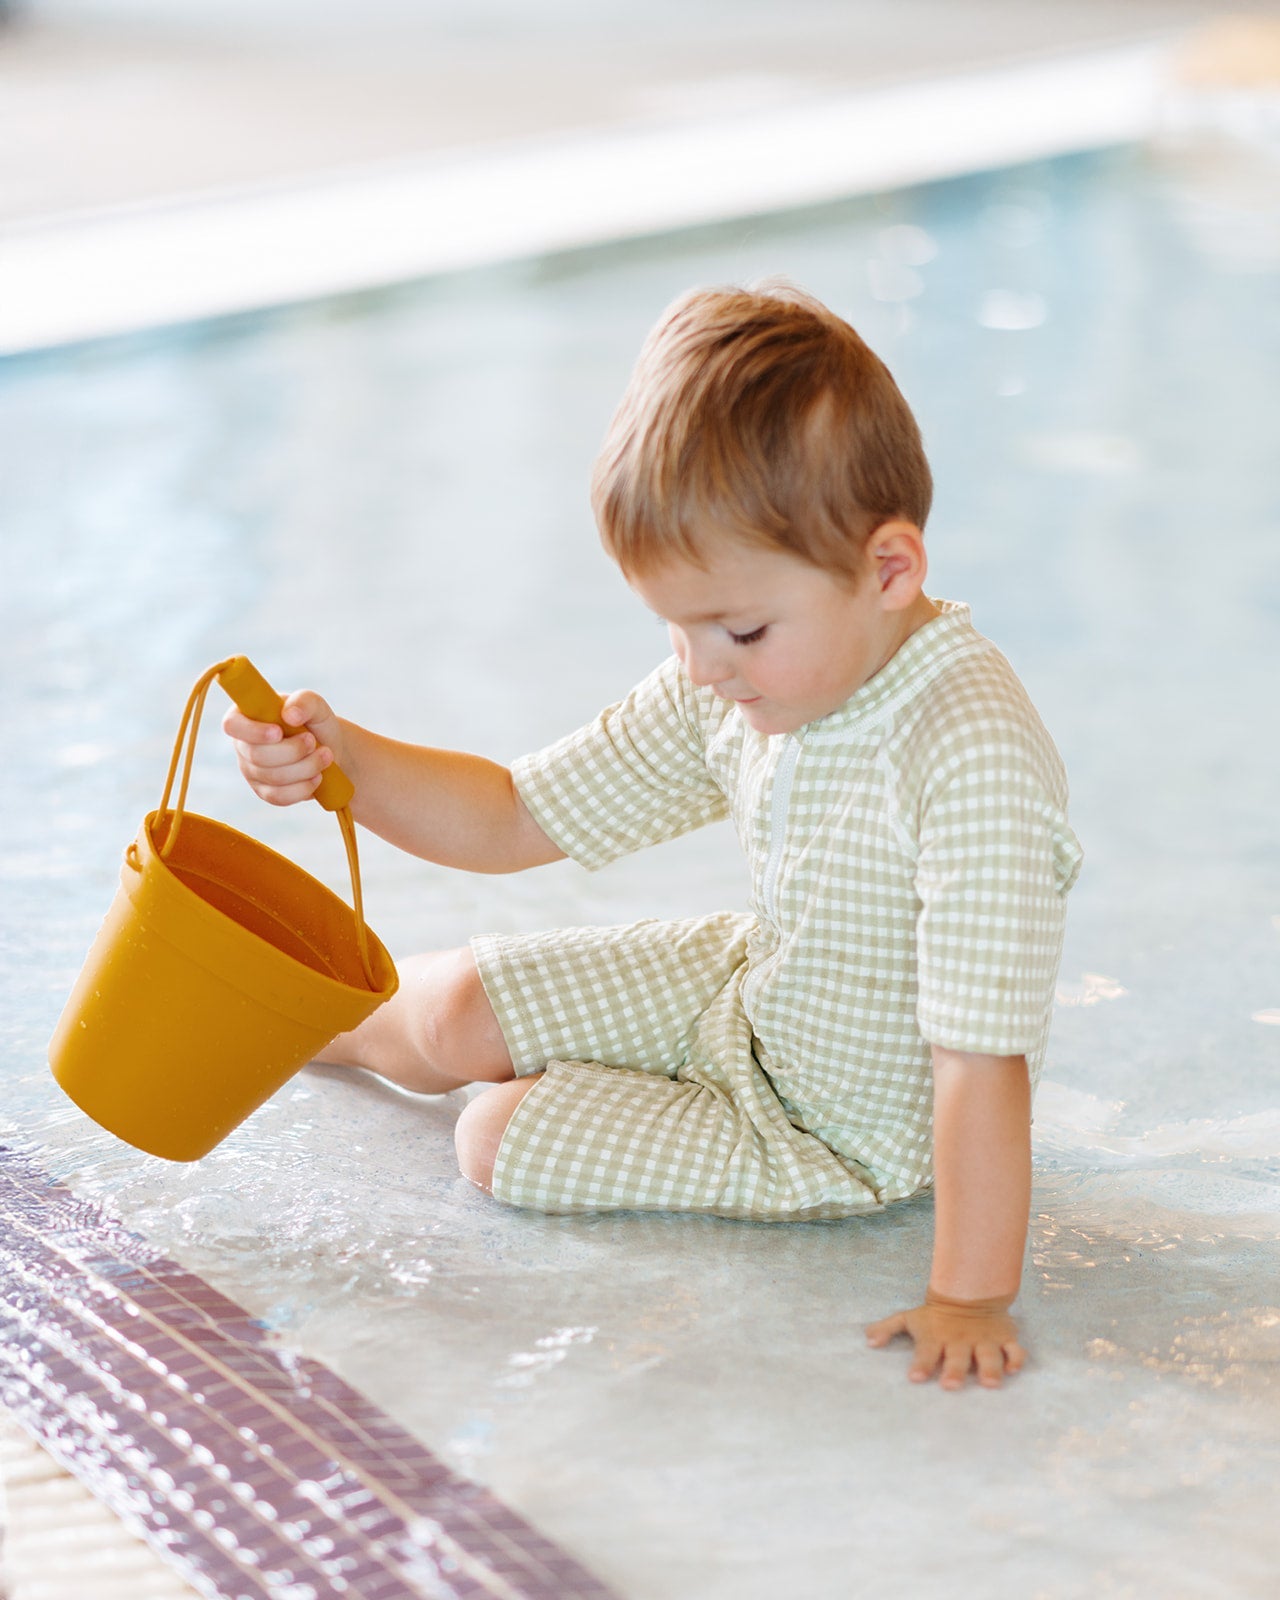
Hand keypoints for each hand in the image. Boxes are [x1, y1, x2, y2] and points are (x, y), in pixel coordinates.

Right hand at [222, 689, 343, 805]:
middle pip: (257, 756)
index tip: (279, 732)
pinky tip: (318, 776)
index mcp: (246, 716)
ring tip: (325, 755)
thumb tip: (289, 715)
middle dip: (292, 751)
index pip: (232, 725)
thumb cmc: (315, 722)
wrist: (330, 748)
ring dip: (306, 767)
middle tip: (313, 741)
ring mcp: (252, 771)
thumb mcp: (314, 705)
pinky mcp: (265, 792)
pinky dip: (303, 787)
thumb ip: (303, 701)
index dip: (253, 731)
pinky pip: (279, 796)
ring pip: (273, 777)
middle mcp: (243, 745)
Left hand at [865, 1289, 1024, 1389]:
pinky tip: (1013, 1368)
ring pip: (988, 1355)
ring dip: (989, 1368)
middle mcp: (960, 1341)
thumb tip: (868, 1340)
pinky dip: (1015, 1358)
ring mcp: (984, 1340)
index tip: (915, 1378)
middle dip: (954, 1370)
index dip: (921, 1364)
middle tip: (950, 1385)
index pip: (926, 1352)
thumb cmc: (935, 1315)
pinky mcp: (1004, 1338)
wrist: (969, 1292)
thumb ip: (888, 1328)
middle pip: (957, 1357)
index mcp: (937, 1337)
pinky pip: (1013, 1350)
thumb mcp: (910, 1318)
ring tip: (989, 1383)